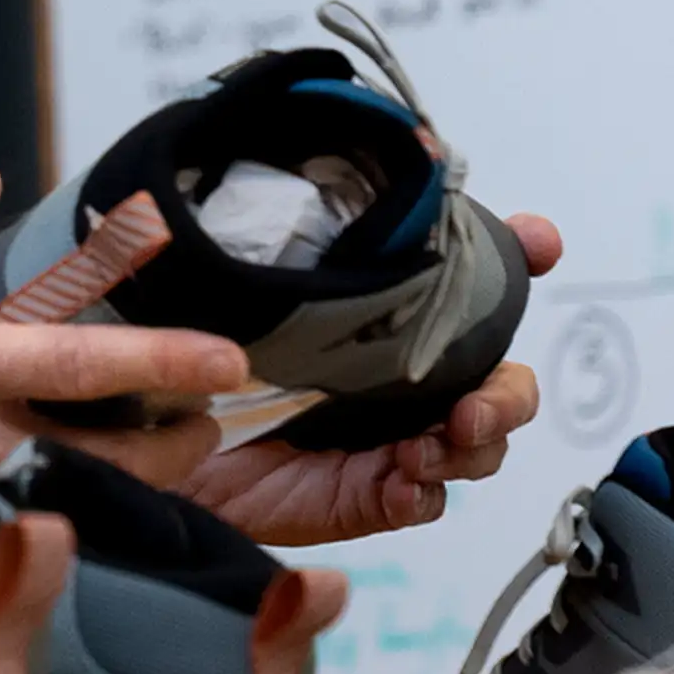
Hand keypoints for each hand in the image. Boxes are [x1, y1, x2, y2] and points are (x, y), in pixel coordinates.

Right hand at [0, 165, 248, 631]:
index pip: (69, 361)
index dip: (158, 361)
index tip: (226, 360)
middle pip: (103, 461)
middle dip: (171, 450)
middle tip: (199, 424)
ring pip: (78, 514)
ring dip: (134, 494)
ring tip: (160, 461)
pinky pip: (30, 550)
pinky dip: (74, 532)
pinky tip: (92, 516)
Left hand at [176, 212, 563, 545]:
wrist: (136, 433)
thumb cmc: (188, 349)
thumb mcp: (228, 275)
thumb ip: (279, 225)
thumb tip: (326, 174)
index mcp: (382, 314)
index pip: (469, 277)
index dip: (518, 254)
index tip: (537, 240)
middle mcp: (397, 375)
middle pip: (499, 381)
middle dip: (508, 392)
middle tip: (473, 402)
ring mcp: (387, 436)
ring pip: (476, 444)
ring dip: (472, 445)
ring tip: (430, 445)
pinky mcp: (362, 495)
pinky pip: (422, 500)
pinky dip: (424, 492)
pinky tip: (404, 480)